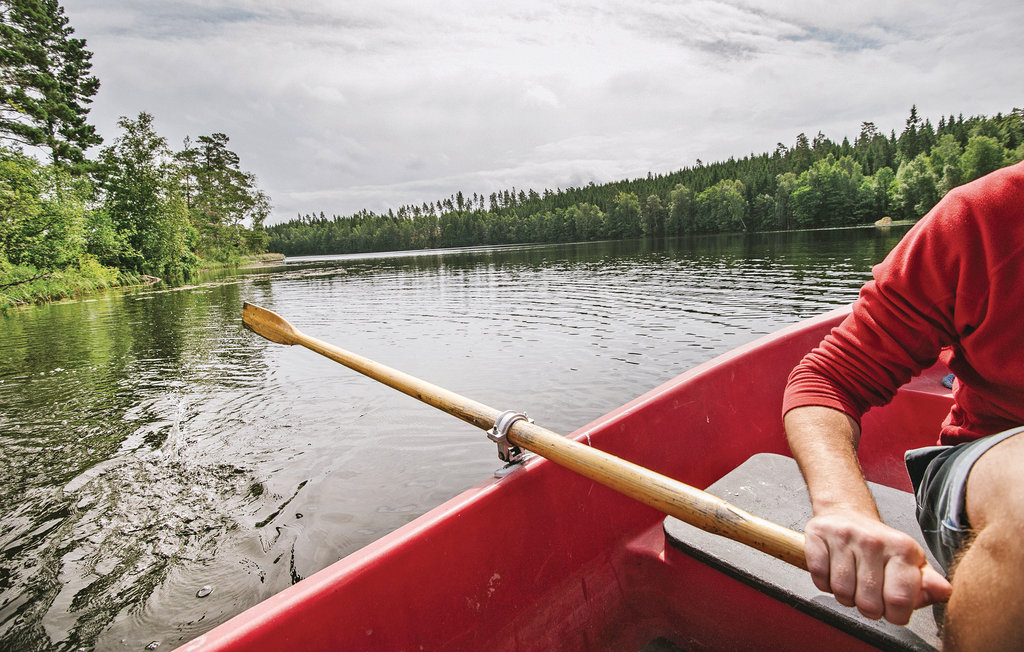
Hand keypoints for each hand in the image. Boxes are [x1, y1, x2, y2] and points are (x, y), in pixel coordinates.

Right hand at [804, 511, 951, 624]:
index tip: (893, 609)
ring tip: (853, 583)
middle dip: (868, 608)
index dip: (895, 615)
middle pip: (868, 603)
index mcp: (903, 548)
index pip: (899, 600)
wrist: (848, 511)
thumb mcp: (911, 562)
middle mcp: (874, 541)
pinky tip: (834, 572)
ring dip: (846, 596)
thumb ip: (928, 583)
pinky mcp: (818, 535)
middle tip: (870, 595)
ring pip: (842, 593)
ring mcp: (844, 537)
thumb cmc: (882, 544)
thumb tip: (944, 592)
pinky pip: (820, 579)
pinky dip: (825, 584)